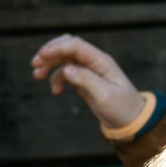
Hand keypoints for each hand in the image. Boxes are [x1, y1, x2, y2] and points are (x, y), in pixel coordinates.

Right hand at [29, 35, 146, 130]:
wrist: (130, 120)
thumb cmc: (122, 107)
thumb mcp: (105, 96)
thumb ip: (86, 80)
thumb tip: (66, 69)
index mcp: (101, 61)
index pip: (76, 46)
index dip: (58, 47)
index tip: (42, 56)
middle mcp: (94, 62)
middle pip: (68, 48)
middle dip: (50, 53)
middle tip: (35, 64)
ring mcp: (89, 70)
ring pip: (64, 60)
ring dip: (49, 65)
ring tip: (37, 76)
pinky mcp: (84, 80)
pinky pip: (66, 73)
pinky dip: (57, 79)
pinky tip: (55, 91)